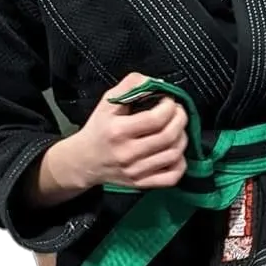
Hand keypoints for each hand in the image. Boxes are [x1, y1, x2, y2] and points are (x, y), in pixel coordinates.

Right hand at [48, 73, 188, 195]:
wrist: (83, 160)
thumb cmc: (99, 129)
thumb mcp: (107, 102)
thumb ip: (130, 86)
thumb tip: (156, 83)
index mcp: (118, 131)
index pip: (155, 119)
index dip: (169, 106)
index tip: (169, 100)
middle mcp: (127, 153)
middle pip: (169, 136)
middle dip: (180, 119)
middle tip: (177, 111)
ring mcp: (136, 171)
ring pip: (174, 155)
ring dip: (182, 137)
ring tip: (176, 128)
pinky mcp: (141, 183)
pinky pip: (172, 177)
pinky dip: (180, 162)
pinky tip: (173, 150)